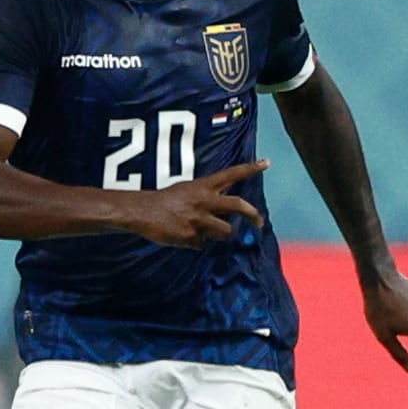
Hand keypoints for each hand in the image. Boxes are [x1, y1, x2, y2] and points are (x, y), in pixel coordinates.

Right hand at [128, 160, 265, 248]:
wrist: (141, 211)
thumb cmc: (164, 201)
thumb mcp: (186, 190)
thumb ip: (206, 197)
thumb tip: (224, 210)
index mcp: (203, 186)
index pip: (231, 174)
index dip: (250, 169)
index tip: (266, 163)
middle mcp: (204, 200)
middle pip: (238, 205)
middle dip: (253, 214)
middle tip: (260, 223)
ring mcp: (198, 219)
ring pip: (225, 231)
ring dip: (219, 235)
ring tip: (204, 231)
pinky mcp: (191, 235)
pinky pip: (202, 244)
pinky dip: (195, 243)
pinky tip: (182, 235)